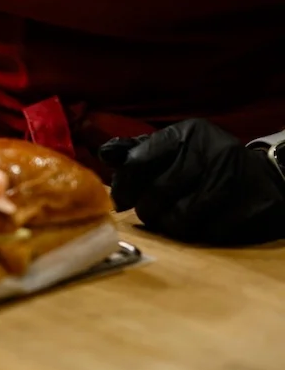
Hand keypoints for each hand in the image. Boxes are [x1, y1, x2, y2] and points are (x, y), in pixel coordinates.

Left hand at [99, 119, 284, 244]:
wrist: (265, 176)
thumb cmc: (206, 162)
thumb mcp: (175, 146)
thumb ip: (138, 151)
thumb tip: (105, 154)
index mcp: (187, 135)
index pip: (138, 162)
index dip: (124, 186)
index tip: (121, 200)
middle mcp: (212, 153)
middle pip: (157, 194)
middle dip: (147, 209)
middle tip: (148, 212)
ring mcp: (234, 182)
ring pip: (180, 218)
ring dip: (169, 225)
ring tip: (172, 218)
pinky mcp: (249, 210)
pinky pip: (207, 234)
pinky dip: (197, 234)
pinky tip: (200, 224)